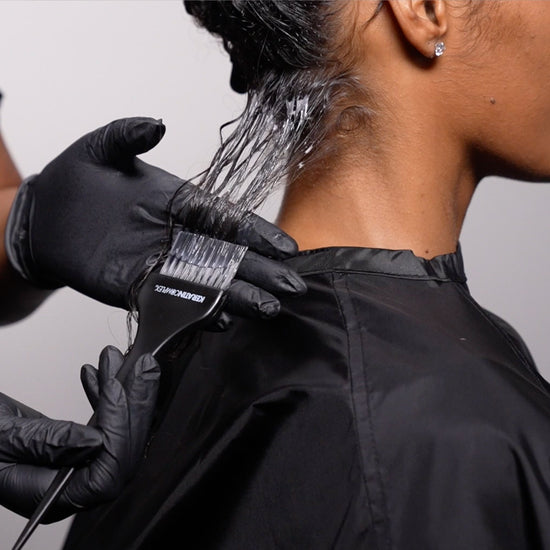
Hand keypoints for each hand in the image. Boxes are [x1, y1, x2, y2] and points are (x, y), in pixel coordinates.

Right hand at [0, 346, 159, 521]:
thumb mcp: (4, 439)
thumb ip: (48, 442)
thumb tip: (96, 441)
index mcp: (50, 497)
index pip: (105, 474)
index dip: (118, 430)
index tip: (116, 388)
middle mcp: (69, 485)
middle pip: (120, 450)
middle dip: (133, 402)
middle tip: (143, 366)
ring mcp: (73, 465)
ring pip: (116, 431)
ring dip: (121, 391)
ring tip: (119, 360)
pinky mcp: (72, 446)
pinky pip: (100, 423)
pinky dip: (100, 396)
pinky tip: (96, 373)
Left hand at [5, 117, 305, 317]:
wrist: (43, 216)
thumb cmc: (75, 177)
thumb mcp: (102, 149)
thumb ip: (129, 136)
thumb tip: (155, 123)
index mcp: (178, 203)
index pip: (226, 220)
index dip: (257, 234)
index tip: (286, 247)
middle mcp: (177, 237)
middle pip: (227, 257)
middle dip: (262, 271)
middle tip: (294, 285)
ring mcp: (159, 264)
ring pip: (206, 283)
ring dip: (238, 296)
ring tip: (269, 308)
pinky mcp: (135, 287)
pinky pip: (171, 302)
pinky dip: (195, 312)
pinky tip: (220, 320)